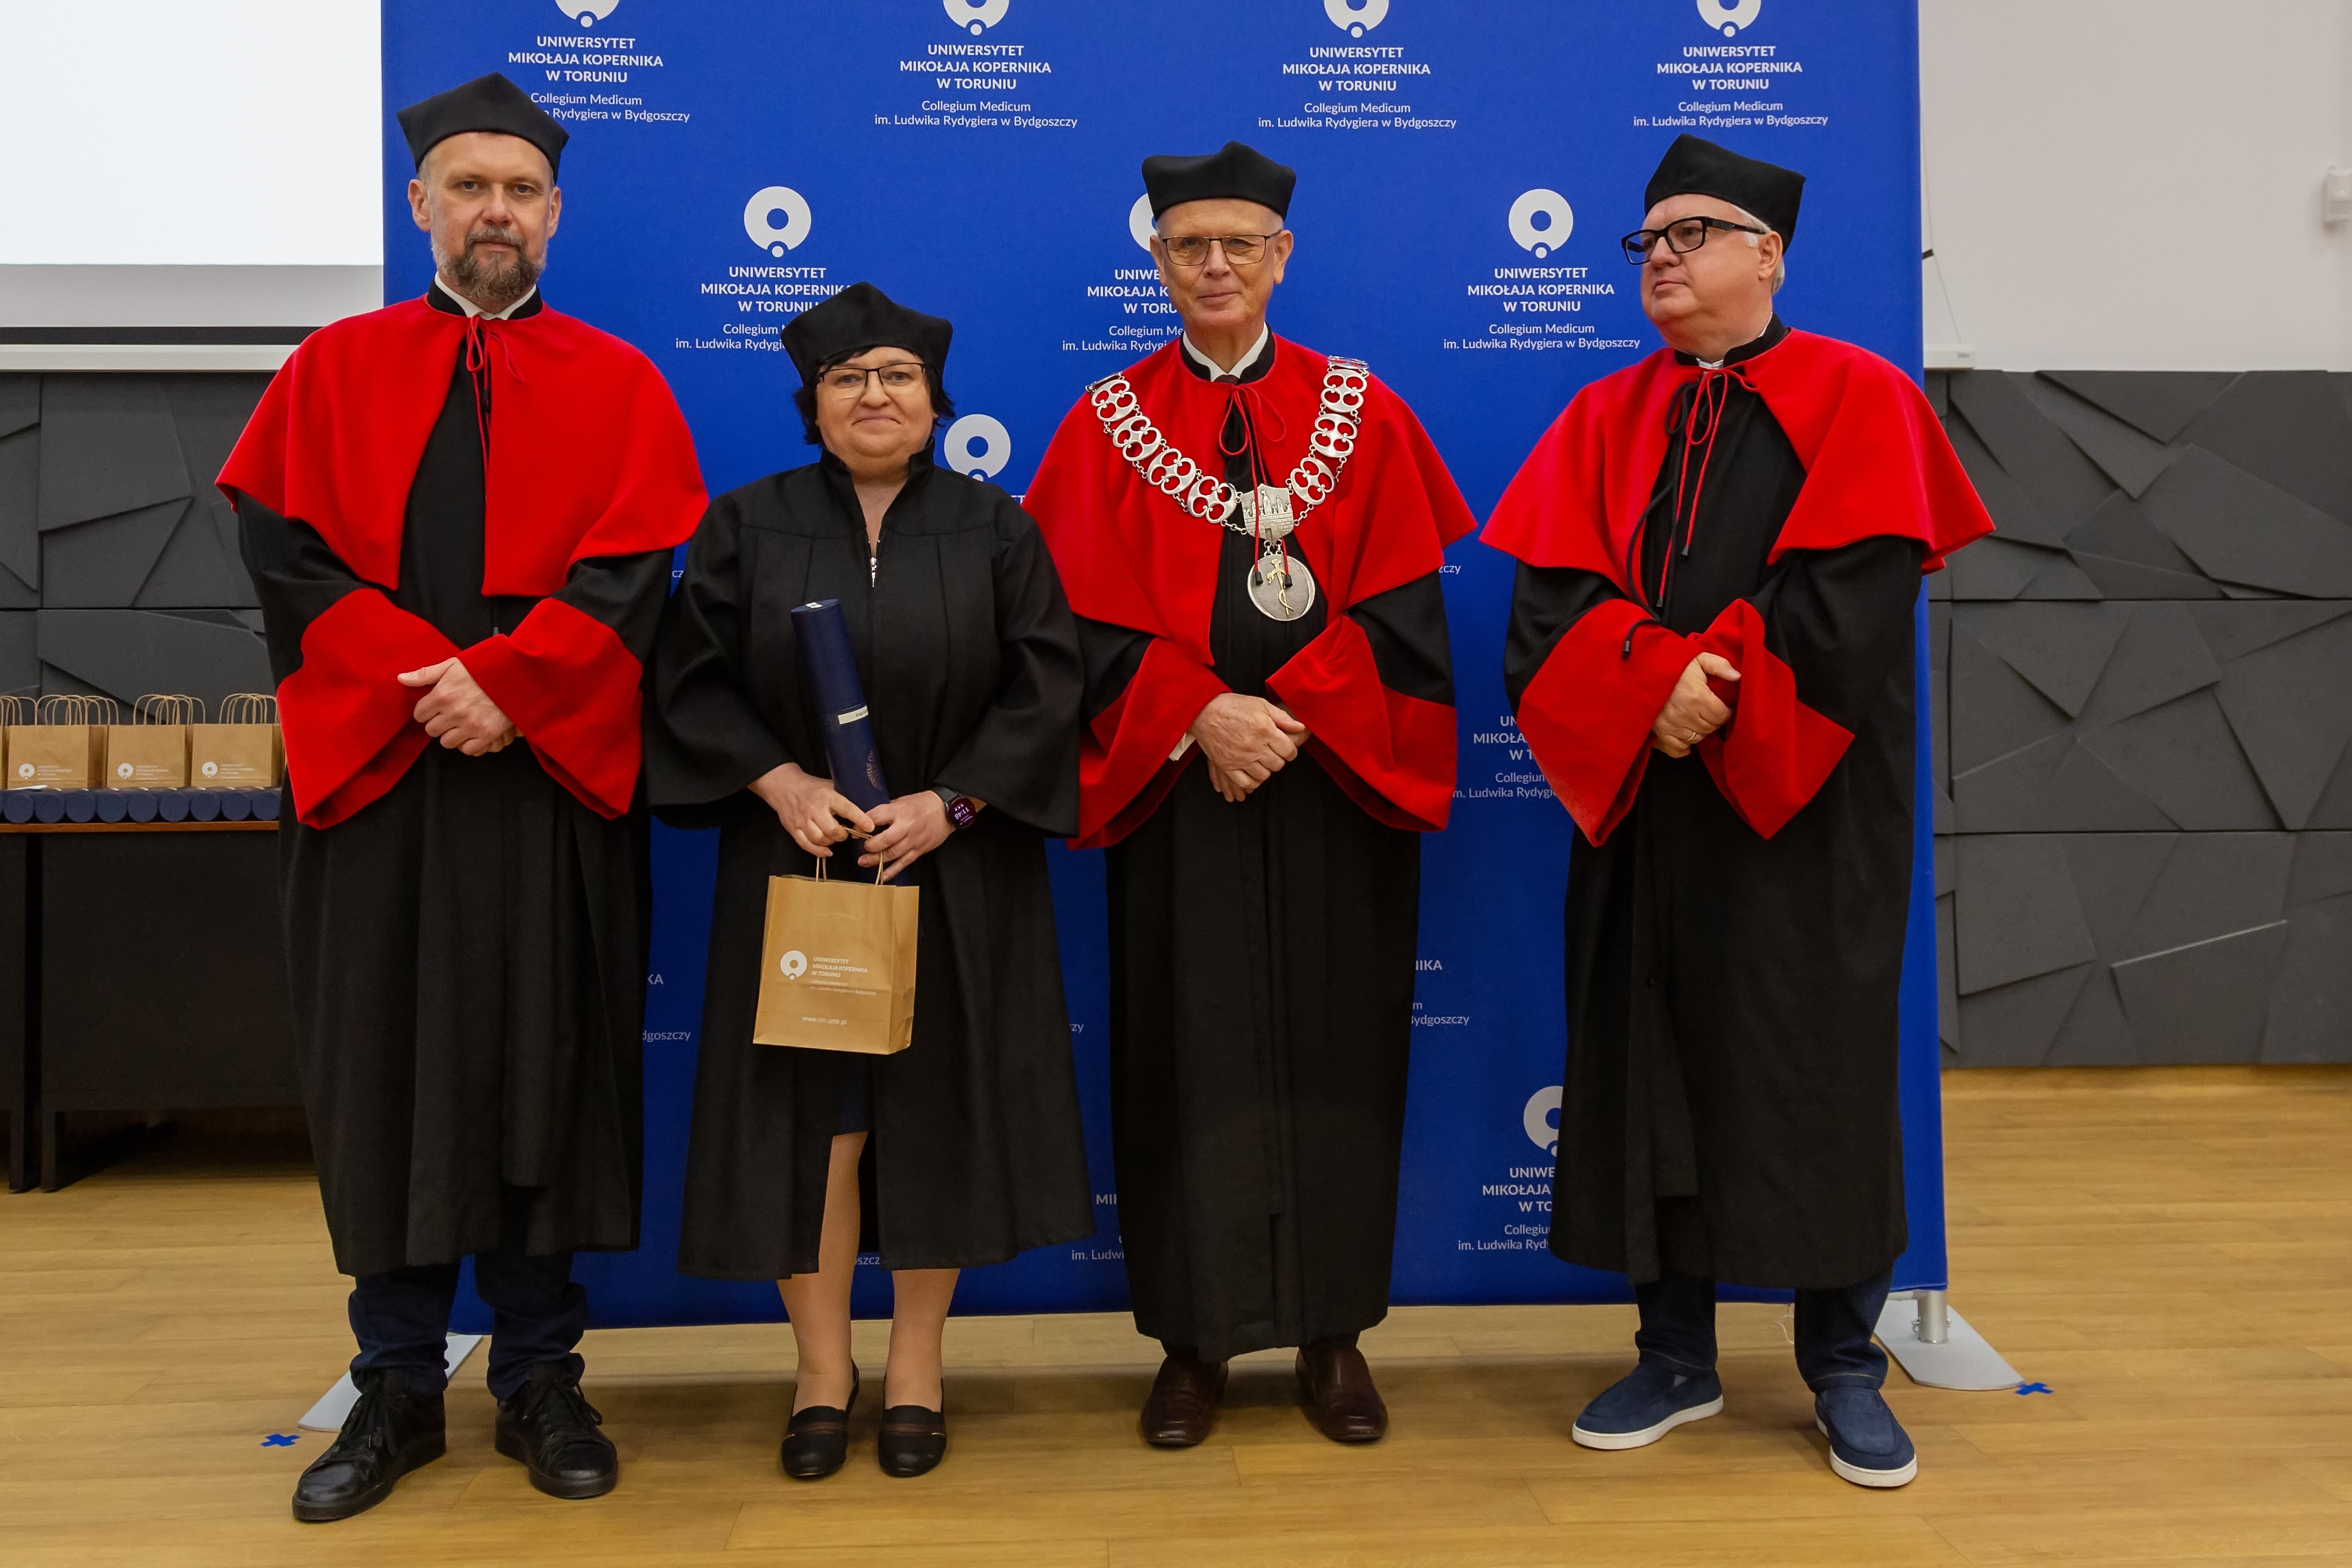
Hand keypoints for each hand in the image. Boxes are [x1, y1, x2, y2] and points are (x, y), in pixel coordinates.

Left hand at [397, 658, 514, 755]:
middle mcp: (454, 712)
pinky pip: (467, 749)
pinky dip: (468, 743)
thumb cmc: (482, 669)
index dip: (426, 710)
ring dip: (452, 734)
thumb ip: (425, 674)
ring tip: (461, 723)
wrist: (515, 675)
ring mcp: (470, 725)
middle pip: (431, 730)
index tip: (435, 707)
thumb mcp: (452, 665)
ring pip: (447, 742)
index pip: (419, 714)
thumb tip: (401, 678)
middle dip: (438, 723)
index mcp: (442, 695)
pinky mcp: (487, 734)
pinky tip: (472, 732)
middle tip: (449, 715)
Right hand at [749, 762, 873, 858]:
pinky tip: (826, 850)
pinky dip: (818, 851)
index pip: (846, 809)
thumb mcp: (830, 786)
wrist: (784, 786)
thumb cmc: (812, 787)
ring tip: (833, 837)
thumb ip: (844, 798)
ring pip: (819, 839)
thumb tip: (865, 808)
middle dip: (842, 835)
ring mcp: (802, 820)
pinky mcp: (793, 829)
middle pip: (832, 829)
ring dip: (830, 842)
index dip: (859, 819)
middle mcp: (815, 809)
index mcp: (827, 796)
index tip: (870, 827)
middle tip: (845, 832)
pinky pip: (806, 844)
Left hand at [859, 790, 967, 881]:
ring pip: (893, 853)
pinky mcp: (919, 850)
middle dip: (870, 845)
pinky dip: (893, 871)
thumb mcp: (902, 801)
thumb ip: (886, 811)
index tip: (855, 830)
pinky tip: (883, 876)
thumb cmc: (922, 803)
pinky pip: (904, 862)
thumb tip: (868, 821)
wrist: (946, 810)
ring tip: (863, 862)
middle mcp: (906, 826)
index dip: (863, 825)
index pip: (876, 818)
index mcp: (900, 811)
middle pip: (885, 840)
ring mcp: (913, 840)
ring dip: (876, 859)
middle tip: (862, 847)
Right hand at [1189, 693, 1308, 802]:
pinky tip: (1251, 772)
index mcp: (1265, 730)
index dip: (1290, 751)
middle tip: (1272, 753)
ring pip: (1264, 775)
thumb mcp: (1260, 704)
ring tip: (1261, 761)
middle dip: (1278, 759)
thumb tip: (1301, 727)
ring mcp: (1240, 758)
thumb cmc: (1232, 706)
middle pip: (1278, 764)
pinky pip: (1246, 783)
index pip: (1289, 751)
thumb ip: (1282, 717)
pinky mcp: (1227, 766)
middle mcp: (1254, 746)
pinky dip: (1252, 781)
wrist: (1204, 711)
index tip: (1285, 749)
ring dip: (1265, 769)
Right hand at [1650, 652, 1739, 757]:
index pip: (1721, 716)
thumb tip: (1738, 676)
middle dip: (1714, 721)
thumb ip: (1719, 665)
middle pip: (1710, 728)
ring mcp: (1672, 725)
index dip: (1726, 712)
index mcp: (1697, 697)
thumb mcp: (1698, 658)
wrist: (1643, 669)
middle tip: (1711, 713)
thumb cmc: (1672, 664)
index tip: (1724, 707)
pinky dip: (1684, 747)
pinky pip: (1677, 749)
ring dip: (1701, 731)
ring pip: (1697, 738)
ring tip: (1699, 721)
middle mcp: (1686, 715)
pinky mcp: (1660, 731)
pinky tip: (1687, 737)